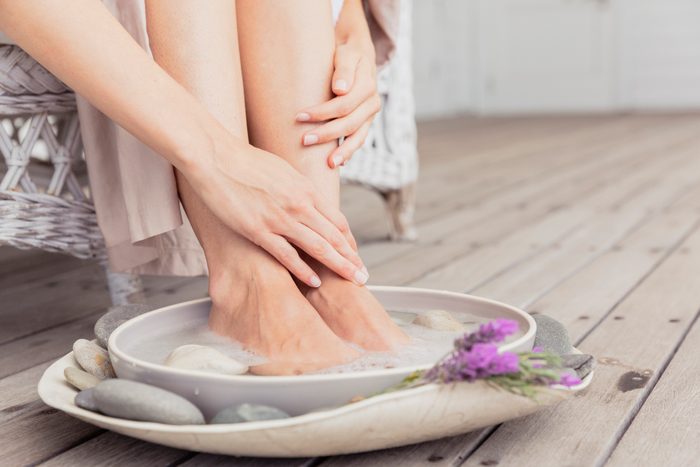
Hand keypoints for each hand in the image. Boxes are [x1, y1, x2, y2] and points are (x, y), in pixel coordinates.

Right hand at [185, 131, 366, 287]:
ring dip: (338, 266)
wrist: (216, 157)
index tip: (355, 254)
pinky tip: (315, 281)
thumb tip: (309, 201)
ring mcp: (280, 219)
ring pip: (318, 247)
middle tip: (363, 275)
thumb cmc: (245, 161)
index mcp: (306, 189)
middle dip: (351, 258)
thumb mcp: (283, 171)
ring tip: (351, 280)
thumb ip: (299, 189)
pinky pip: (287, 255)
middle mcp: (299, 205)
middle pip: (334, 237)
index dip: (349, 241)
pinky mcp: (258, 230)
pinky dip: (304, 270)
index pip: (337, 221)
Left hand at [295, 40, 379, 168]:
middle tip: (304, 140)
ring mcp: (370, 115)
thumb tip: (340, 89)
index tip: (299, 116)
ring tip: (329, 164)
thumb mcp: (345, 54)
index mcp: (367, 85)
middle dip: (327, 134)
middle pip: (349, 123)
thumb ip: (343, 69)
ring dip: (343, 151)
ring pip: (358, 136)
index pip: (343, 105)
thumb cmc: (345, 54)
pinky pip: (359, 139)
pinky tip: (339, 163)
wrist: (357, 55)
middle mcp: (372, 102)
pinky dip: (349, 151)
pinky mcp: (365, 122)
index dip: (322, 113)